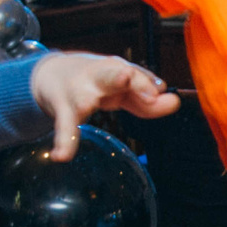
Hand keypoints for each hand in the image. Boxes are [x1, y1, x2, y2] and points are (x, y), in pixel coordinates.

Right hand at [29, 52, 180, 159]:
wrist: (51, 73)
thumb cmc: (94, 79)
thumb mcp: (120, 86)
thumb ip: (145, 98)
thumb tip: (175, 103)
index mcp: (114, 70)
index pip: (135, 75)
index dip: (148, 84)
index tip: (163, 96)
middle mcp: (97, 77)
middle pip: (114, 74)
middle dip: (127, 78)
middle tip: (134, 83)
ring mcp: (78, 93)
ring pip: (84, 99)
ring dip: (85, 104)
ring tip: (95, 118)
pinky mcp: (63, 110)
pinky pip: (64, 126)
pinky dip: (64, 141)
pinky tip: (61, 156)